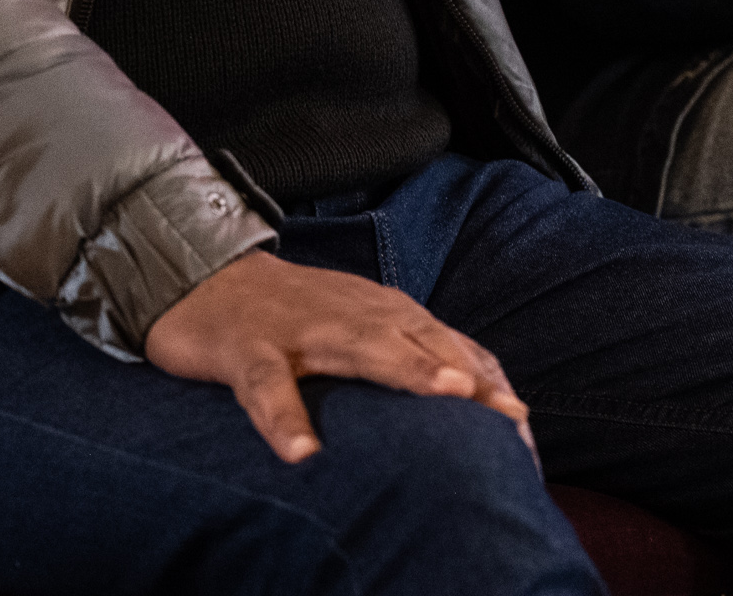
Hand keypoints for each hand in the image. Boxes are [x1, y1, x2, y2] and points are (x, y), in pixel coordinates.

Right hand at [145, 250, 530, 463]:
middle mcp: (355, 316)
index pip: (451, 347)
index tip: (524, 428)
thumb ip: (414, 355)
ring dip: (407, 368)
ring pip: (361, 347)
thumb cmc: (299, 314)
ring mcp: (303, 330)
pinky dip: (283, 418)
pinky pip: (267, 387)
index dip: (489, 385)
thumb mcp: (364, 329)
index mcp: (387, 314)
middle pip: (422, 343)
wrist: (208, 279)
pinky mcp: (248, 350)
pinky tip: (302, 453)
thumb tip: (478, 395)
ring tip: (447, 394)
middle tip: (510, 412)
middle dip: (469, 374)